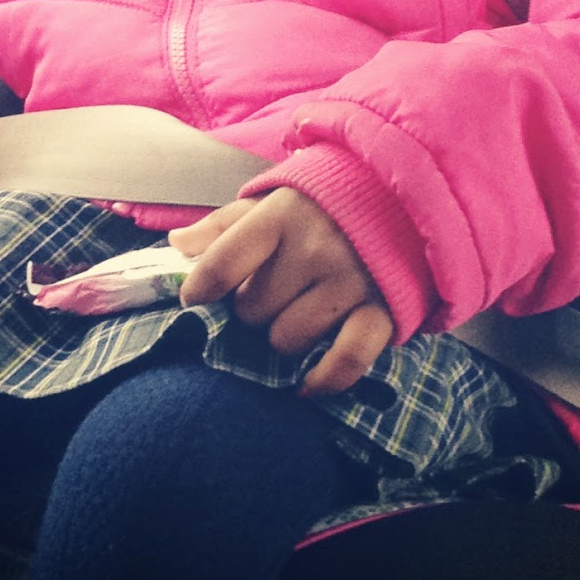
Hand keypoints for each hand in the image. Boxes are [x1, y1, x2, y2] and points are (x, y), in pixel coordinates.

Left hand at [169, 191, 394, 396]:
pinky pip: (346, 360)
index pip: (222, 262)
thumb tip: (177, 246)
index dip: (199, 288)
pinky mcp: (383, 310)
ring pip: (287, 340)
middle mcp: (314, 248)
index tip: (195, 298)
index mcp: (281, 215)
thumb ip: (224, 224)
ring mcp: (350, 280)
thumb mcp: (273, 199)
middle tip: (271, 290)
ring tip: (299, 310)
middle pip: (252, 309)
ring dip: (284, 334)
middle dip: (252, 307)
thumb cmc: (325, 202)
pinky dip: (324, 379)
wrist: (402, 195)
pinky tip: (307, 384)